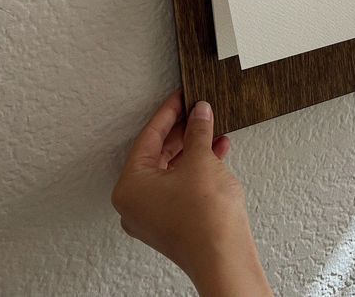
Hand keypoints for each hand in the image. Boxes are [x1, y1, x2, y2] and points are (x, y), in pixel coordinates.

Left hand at [111, 91, 270, 295]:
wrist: (225, 258)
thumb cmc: (205, 220)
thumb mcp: (201, 160)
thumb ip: (198, 130)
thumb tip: (199, 112)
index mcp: (130, 187)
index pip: (149, 137)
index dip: (169, 112)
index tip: (181, 97)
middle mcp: (135, 204)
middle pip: (158, 153)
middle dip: (183, 130)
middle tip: (197, 110)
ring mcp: (152, 216)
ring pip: (172, 169)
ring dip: (194, 147)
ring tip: (212, 128)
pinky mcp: (172, 223)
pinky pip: (180, 184)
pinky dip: (197, 166)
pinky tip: (217, 150)